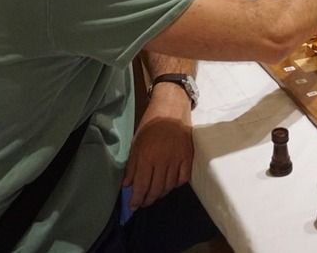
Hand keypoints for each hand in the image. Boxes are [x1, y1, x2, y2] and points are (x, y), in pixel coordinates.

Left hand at [123, 83, 192, 210]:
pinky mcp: (188, 157)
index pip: (141, 186)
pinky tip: (171, 184)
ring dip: (161, 193)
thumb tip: (128, 185)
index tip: (133, 206)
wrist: (171, 110)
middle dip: (148, 199)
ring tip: (155, 194)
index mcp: (147, 158)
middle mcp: (162, 162)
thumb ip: (132, 166)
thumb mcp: (136, 144)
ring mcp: (177, 160)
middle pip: (156, 189)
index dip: (136, 199)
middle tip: (144, 202)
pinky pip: (183, 178)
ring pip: (169, 186)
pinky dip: (176, 184)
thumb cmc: (150, 125)